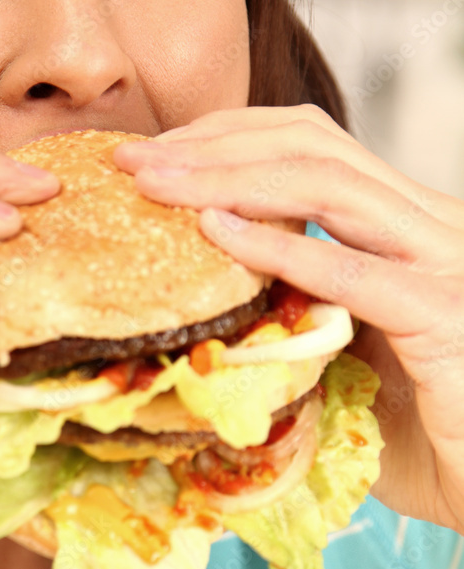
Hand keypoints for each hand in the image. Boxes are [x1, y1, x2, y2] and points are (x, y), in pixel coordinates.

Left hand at [114, 106, 463, 531]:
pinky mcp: (447, 315)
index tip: (156, 154)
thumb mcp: (344, 354)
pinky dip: (280, 247)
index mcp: (405, 222)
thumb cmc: (422, 433)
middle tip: (134, 158)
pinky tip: (217, 232)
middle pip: (313, 145)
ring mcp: (444, 262)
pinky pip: (353, 272)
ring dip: (228, 178)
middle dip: (213, 144)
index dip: (229, 135)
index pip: (312, 144)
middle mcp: (430, 223)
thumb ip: (293, 311)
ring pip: (330, 183)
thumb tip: (198, 297)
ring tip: (155, 184)